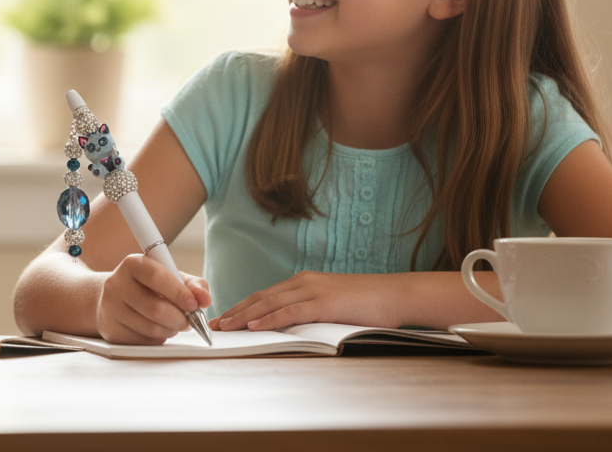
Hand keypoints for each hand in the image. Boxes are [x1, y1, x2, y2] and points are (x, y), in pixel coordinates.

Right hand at [95, 253, 210, 344]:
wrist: (115, 299)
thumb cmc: (149, 286)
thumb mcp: (171, 277)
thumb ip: (193, 285)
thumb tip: (205, 300)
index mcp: (133, 264)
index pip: (157, 277)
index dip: (179, 293)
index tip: (194, 305)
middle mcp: (116, 284)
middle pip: (155, 308)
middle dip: (179, 319)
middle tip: (188, 321)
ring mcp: (110, 308)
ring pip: (151, 328)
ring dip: (171, 330)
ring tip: (173, 324)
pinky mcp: (110, 330)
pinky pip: (143, 341)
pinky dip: (158, 339)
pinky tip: (158, 330)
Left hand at [212, 271, 402, 331]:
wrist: (397, 294)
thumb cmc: (368, 304)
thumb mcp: (332, 306)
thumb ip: (310, 313)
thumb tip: (289, 328)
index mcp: (304, 282)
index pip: (265, 295)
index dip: (242, 306)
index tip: (223, 318)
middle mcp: (304, 282)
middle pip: (261, 297)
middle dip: (235, 311)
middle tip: (214, 325)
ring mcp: (314, 290)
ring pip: (271, 303)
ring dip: (245, 316)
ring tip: (225, 327)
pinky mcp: (325, 302)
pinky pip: (291, 311)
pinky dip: (271, 318)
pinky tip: (255, 325)